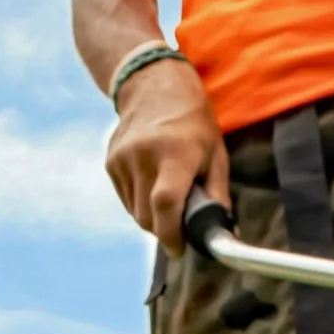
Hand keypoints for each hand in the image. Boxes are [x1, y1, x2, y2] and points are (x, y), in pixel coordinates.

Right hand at [105, 59, 228, 252]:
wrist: (153, 84)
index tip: (179, 249)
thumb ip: (217, 195)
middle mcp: (144, 156)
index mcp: (175, 154)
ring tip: (168, 193)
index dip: (172, 235)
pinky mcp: (111, 162)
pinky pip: (126, 198)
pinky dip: (140, 201)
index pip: (166, 205)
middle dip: (164, 229)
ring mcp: (122, 159)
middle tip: (180, 223)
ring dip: (152, 216)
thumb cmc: (193, 120)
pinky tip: (152, 180)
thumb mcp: (215, 153)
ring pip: (135, 212)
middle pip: (148, 217)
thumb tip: (223, 232)